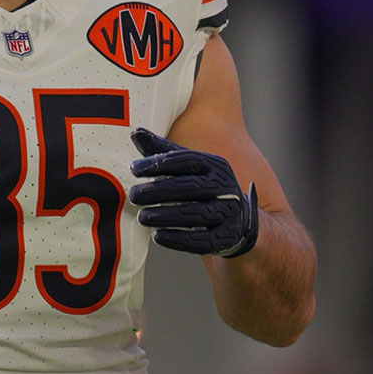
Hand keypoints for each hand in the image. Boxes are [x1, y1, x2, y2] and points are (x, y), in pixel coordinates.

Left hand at [128, 127, 258, 257]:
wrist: (238, 220)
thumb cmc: (203, 188)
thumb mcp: (188, 168)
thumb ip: (162, 151)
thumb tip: (135, 133)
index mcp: (215, 165)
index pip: (186, 159)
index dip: (159, 163)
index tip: (134, 169)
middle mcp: (225, 187)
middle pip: (190, 187)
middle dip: (158, 191)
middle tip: (134, 196)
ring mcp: (229, 213)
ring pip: (196, 214)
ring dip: (165, 216)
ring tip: (142, 217)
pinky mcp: (226, 237)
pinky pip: (202, 240)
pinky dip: (178, 239)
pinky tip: (158, 236)